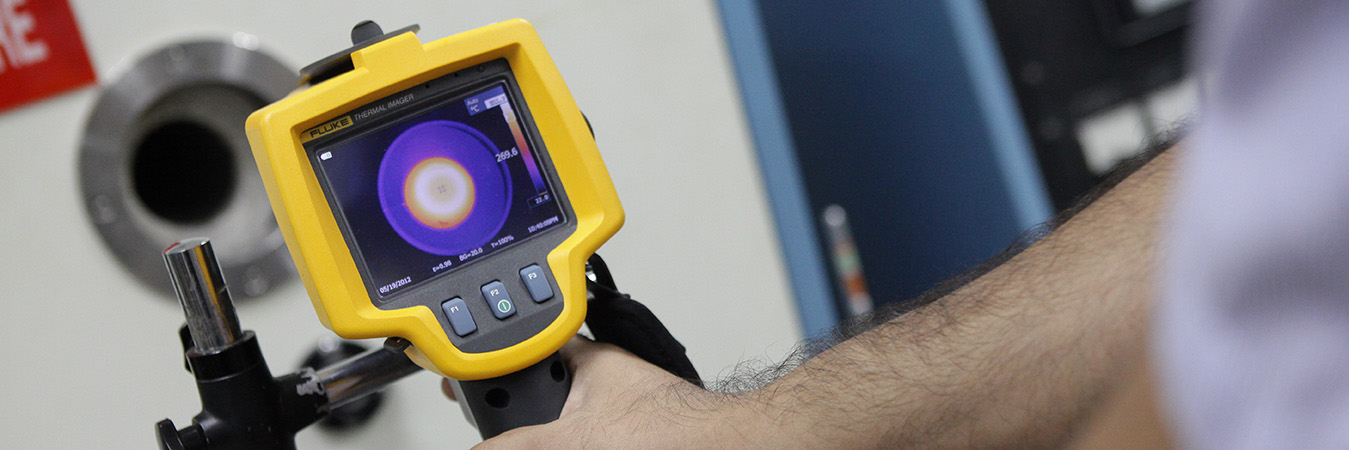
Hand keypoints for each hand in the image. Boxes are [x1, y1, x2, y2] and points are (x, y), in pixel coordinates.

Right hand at [442, 336, 764, 448]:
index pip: (532, 345)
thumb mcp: (576, 437)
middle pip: (541, 391)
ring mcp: (618, 412)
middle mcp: (604, 382)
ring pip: (565, 418)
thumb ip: (521, 443)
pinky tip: (566, 446)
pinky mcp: (629, 436)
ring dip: (547, 432)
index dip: (500, 361)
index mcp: (590, 361)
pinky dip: (570, 441)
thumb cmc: (677, 430)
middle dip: (518, 410)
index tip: (469, 376)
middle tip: (496, 421)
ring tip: (523, 436)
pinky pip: (586, 436)